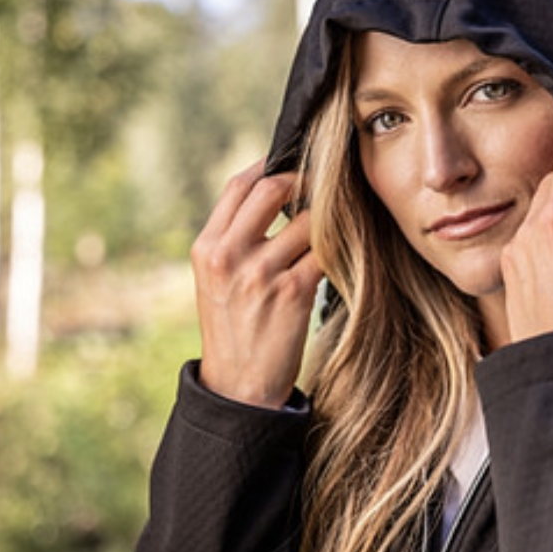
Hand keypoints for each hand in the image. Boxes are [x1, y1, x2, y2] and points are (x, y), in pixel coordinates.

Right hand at [190, 159, 323, 408]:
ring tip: (339, 225)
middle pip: (273, 188)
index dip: (268, 166)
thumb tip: (274, 195)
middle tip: (323, 189)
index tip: (291, 163)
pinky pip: (327, 253)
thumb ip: (235, 240)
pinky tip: (345, 254)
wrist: (239, 388)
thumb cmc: (233, 331)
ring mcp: (261, 274)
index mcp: (207, 248)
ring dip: (329, 219)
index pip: (238, 185)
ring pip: (309, 220)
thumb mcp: (216, 281)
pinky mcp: (293, 293)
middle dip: (303, 181)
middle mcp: (229, 255)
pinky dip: (340, 250)